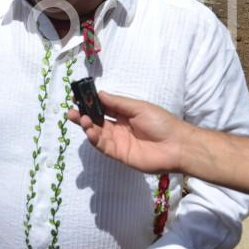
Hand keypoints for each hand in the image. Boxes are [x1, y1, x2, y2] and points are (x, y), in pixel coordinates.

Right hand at [67, 92, 188, 173]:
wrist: (177, 145)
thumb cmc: (161, 122)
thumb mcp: (138, 107)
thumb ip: (117, 103)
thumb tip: (99, 94)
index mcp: (125, 114)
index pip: (103, 108)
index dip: (91, 103)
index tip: (78, 98)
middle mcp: (119, 127)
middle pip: (97, 121)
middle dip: (83, 116)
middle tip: (71, 112)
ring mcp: (118, 142)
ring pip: (97, 134)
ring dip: (87, 127)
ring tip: (81, 119)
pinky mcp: (119, 154)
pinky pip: (103, 146)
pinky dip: (94, 139)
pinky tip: (90, 131)